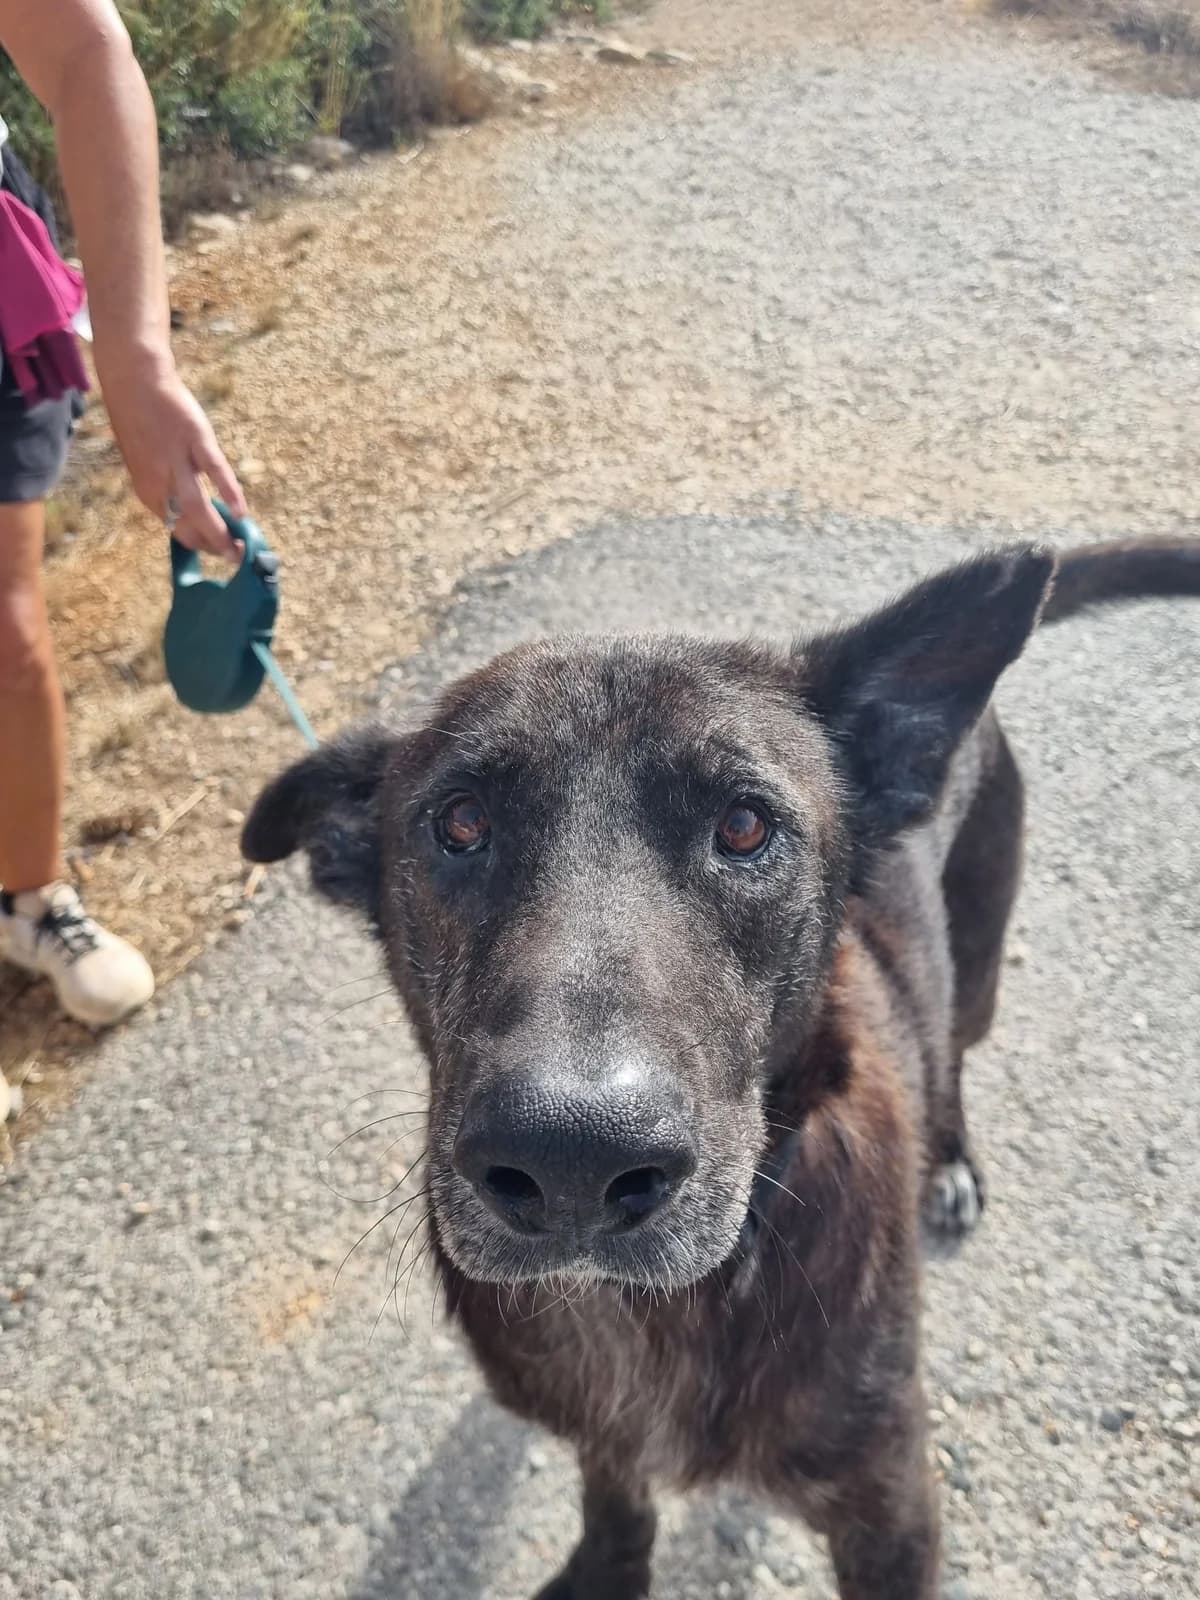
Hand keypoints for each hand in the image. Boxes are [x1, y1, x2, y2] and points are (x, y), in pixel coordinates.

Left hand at [98, 359, 245, 558]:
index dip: (201, 545)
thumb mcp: (148, 465)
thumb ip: (168, 490)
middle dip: (213, 546)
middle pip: (188, 525)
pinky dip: (229, 493)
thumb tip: (197, 513)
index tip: (221, 554)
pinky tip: (241, 511)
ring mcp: (177, 461)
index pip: (177, 531)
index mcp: (149, 493)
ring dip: (219, 531)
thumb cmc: (144, 426)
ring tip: (239, 546)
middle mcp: (159, 484)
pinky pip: (214, 471)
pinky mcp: (194, 440)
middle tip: (236, 558)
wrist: (134, 384)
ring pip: (198, 507)